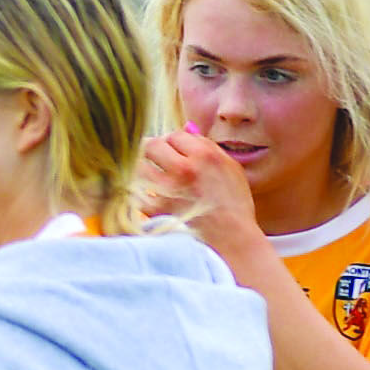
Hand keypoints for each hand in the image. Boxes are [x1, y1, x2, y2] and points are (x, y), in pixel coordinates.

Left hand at [139, 126, 262, 259]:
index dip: (173, 143)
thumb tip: (187, 128)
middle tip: (157, 161)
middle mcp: (184, 169)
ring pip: (137, 166)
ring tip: (149, 176)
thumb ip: (208, 146)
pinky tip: (146, 195)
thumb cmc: (234, 204)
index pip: (174, 134)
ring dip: (141, 169)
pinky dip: (137, 192)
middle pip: (151, 145)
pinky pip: (135, 193)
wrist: (232, 240)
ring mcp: (168, 190)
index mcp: (205, 155)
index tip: (175, 153)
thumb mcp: (230, 169)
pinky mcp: (156, 210)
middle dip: (153, 151)